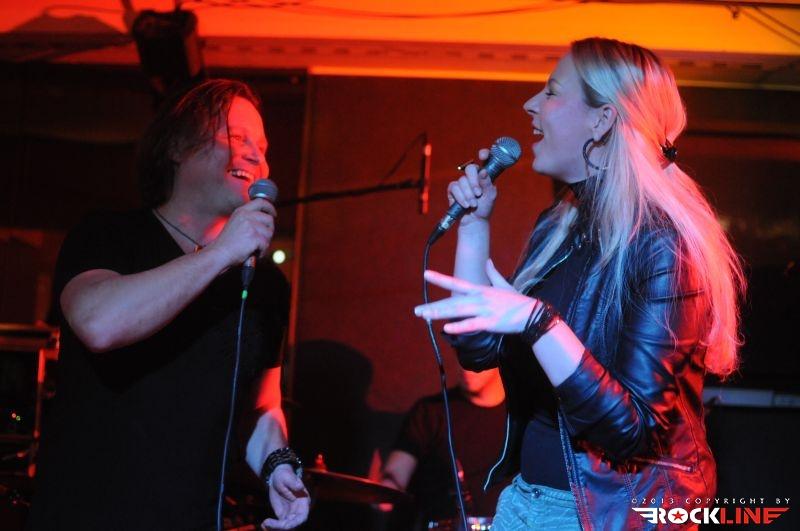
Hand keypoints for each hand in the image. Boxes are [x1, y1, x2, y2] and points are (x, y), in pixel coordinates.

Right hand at [206, 198, 275, 266]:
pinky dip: (262, 251)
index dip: (270, 207)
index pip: (260, 202)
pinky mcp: (255, 236)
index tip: (273, 213)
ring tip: (253, 247)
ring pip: (269, 233)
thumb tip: (265, 222)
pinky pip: (266, 244)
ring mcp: (251, 225)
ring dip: (265, 243)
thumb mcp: (236, 224)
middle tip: (262, 239)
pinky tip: (253, 253)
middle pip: (269, 219)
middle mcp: (246, 216)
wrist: (219, 254)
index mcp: (241, 211)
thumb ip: (248, 220)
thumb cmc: (226, 244)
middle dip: (269, 230)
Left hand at [262, 464, 309, 529]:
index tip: (284, 526)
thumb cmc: (284, 475)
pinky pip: (278, 526)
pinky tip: (263, 525)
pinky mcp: (282, 516)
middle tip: (268, 523)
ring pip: (285, 527)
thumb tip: (299, 487)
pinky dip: (271, 527)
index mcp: (303, 502)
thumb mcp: (287, 477)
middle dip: (281, 527)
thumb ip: (293, 482)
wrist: (277, 478)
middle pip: (293, 525)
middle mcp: (298, 510)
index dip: (295, 523)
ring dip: (275, 528)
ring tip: (264, 524)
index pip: (302, 517)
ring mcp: (290, 514)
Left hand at [415, 259, 535, 333]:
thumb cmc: (517, 300)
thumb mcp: (504, 284)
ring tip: (425, 316)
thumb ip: (493, 273)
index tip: (426, 274)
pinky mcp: (490, 323)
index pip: (457, 282)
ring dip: (441, 314)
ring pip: (458, 312)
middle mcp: (479, 298)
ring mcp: (484, 310)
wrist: (532, 313)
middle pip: (453, 301)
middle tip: (417, 310)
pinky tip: (447, 328)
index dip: (440, 278)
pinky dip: (459, 327)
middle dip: (434, 306)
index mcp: (480, 289)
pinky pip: (472, 325)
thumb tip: (488, 261)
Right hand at [447, 148, 496, 226]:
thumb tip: (483, 172)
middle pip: (470, 168)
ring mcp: (462, 182)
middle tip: (478, 193)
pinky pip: (454, 188)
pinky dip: (461, 197)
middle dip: (474, 181)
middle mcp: (472, 176)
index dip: (484, 154)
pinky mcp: (453, 189)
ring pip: (462, 181)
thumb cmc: (484, 207)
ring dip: (468, 194)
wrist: (474, 220)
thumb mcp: (490, 196)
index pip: (484, 160)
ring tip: (473, 204)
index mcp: (484, 175)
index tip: (483, 155)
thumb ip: (487, 183)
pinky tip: (466, 205)